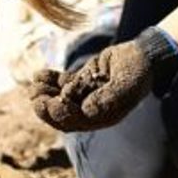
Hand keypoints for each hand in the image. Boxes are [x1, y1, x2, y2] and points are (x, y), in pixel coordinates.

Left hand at [30, 28, 177, 132]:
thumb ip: (109, 98)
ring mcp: (84, 96)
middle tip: (35, 97)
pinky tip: (39, 74)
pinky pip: (62, 84)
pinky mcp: (81, 82)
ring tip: (35, 83)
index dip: (61, 115)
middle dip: (47, 108)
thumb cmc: (137, 71)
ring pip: (59, 99)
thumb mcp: (127, 84)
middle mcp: (91, 110)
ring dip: (45, 93)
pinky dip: (49, 80)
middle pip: (62, 114)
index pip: (76, 121)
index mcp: (102, 116)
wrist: (142, 56)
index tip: (51, 103)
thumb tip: (87, 110)